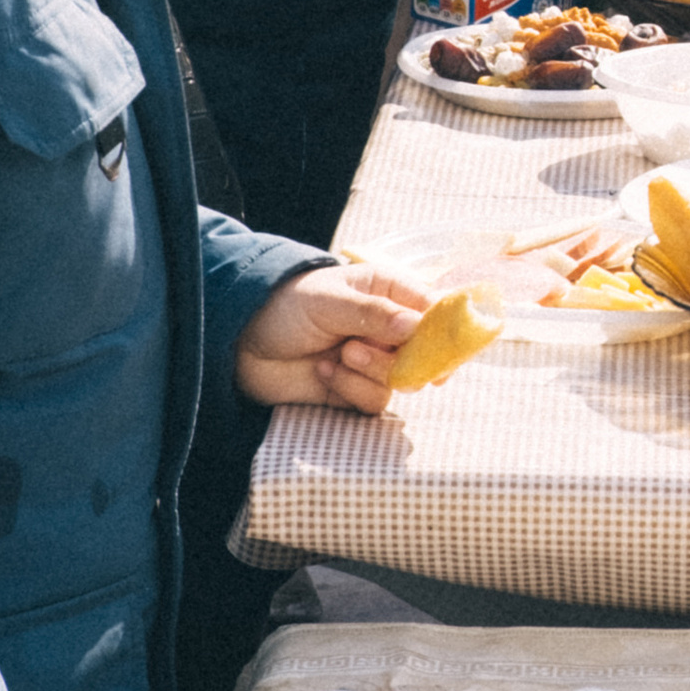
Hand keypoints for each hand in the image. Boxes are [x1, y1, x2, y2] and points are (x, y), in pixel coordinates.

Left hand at [235, 260, 432, 412]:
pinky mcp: (357, 389)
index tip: (443, 347)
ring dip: (371, 371)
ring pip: (403, 379)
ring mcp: (376, 359)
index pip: (435, 308)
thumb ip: (372, 313)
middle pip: (427, 351)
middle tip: (360, 350)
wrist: (243, 340)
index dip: (446, 328)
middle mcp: (389, 327)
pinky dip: (351, 389)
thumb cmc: (287, 306)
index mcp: (389, 291)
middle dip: (400, 356)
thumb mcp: (329, 299)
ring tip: (339, 356)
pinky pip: (376, 399)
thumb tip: (414, 328)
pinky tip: (324, 371)